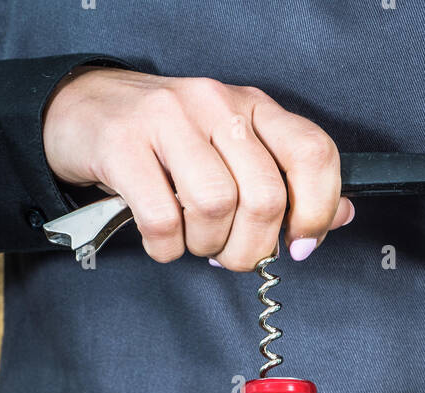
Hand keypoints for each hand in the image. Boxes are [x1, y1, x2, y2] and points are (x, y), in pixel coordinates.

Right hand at [42, 68, 353, 267]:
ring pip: (216, 208)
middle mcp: (215, 105)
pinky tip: (163, 242)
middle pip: (265, 195)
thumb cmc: (164, 141)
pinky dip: (167, 249)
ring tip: (193, 242)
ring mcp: (167, 120)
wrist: (83, 110)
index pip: (312, 153)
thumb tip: (340, 215)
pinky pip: (163, 221)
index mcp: (251, 107)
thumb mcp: (230, 150)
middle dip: (254, 248)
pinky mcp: (124, 146)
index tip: (300, 246)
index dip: (317, 212)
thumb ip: (285, 180)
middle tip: (233, 256)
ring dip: (207, 247)